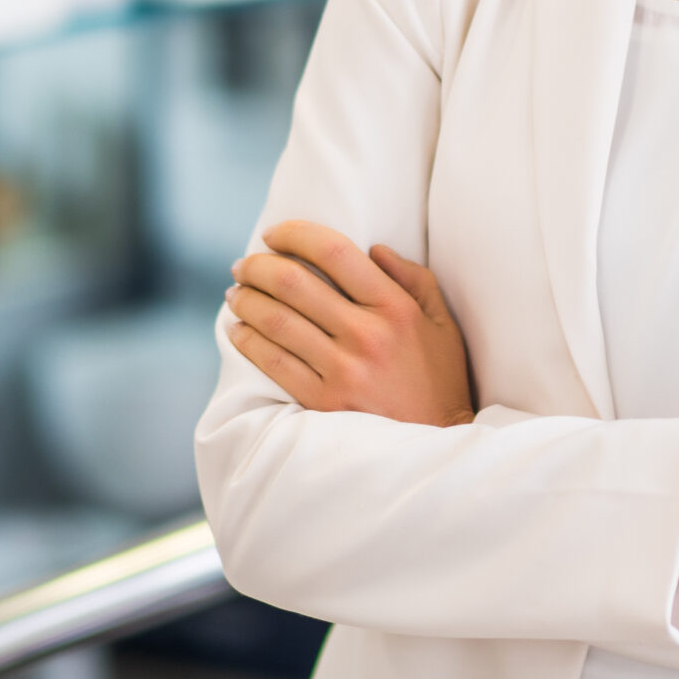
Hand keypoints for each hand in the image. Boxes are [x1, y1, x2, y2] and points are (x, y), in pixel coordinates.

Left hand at [225, 219, 474, 427]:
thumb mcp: (442, 323)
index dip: (295, 234)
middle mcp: (366, 334)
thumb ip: (414, 278)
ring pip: (276, 321)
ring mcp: (343, 371)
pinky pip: (272, 362)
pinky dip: (247, 340)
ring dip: (245, 300)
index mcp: (395, 307)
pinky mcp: (323, 403)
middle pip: (294, 282)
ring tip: (236, 294)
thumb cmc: (439, 379)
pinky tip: (239, 330)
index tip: (275, 234)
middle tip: (243, 265)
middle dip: (257, 266)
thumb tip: (375, 249)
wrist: (438, 445)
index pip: (334, 251)